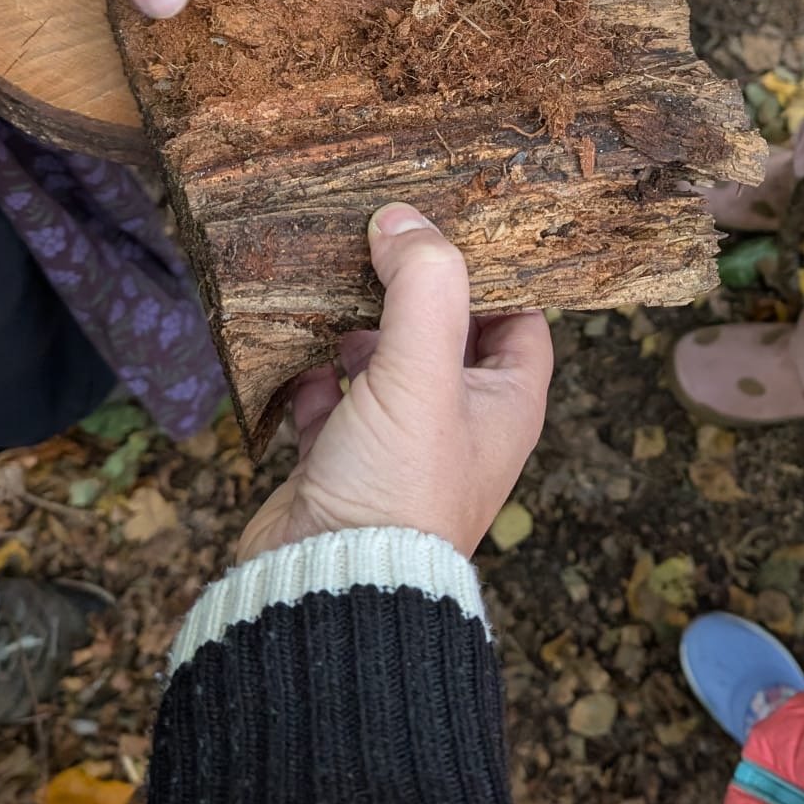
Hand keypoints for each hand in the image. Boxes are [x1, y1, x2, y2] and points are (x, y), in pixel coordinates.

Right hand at [237, 204, 552, 561]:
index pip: (519, 318)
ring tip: (325, 263)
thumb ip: (423, 286)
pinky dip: (306, 365)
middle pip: (442, 331)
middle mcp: (457, 422)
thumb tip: (403, 219)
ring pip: (379, 359)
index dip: (495, 270)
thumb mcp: (422, 373)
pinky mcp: (339, 459)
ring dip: (353, 318)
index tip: (455, 216)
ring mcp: (396, 443)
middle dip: (409, 283)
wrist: (326, 587)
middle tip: (377, 225)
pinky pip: (324, 397)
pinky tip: (284, 332)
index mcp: (504, 405)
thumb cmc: (398, 488)